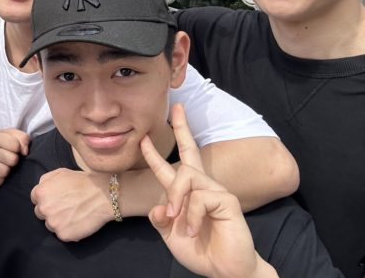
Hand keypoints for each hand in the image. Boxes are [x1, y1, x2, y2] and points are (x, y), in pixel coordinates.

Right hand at [0, 128, 29, 187]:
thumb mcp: (9, 134)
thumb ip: (22, 138)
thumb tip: (25, 152)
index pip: (15, 145)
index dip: (18, 148)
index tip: (13, 149)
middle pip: (11, 160)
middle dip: (13, 160)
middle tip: (8, 158)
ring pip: (3, 172)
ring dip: (6, 170)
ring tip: (2, 165)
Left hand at [31, 168, 113, 240]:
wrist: (103, 195)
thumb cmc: (83, 182)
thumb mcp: (61, 173)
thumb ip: (45, 180)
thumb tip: (40, 188)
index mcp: (40, 193)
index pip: (35, 199)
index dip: (46, 199)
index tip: (56, 199)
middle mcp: (43, 209)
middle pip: (40, 213)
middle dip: (50, 211)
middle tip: (65, 207)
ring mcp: (53, 223)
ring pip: (50, 225)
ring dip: (58, 222)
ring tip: (73, 214)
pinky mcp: (63, 235)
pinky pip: (61, 234)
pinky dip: (68, 230)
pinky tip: (78, 222)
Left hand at [142, 104, 275, 277]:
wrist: (224, 271)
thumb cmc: (200, 251)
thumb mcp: (171, 234)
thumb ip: (160, 219)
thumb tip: (157, 208)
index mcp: (186, 193)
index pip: (169, 167)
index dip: (155, 153)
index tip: (143, 137)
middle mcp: (201, 186)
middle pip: (190, 150)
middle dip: (182, 127)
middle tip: (176, 107)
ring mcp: (215, 190)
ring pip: (186, 175)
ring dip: (175, 197)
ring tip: (175, 219)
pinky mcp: (226, 199)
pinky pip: (199, 198)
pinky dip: (192, 216)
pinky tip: (195, 230)